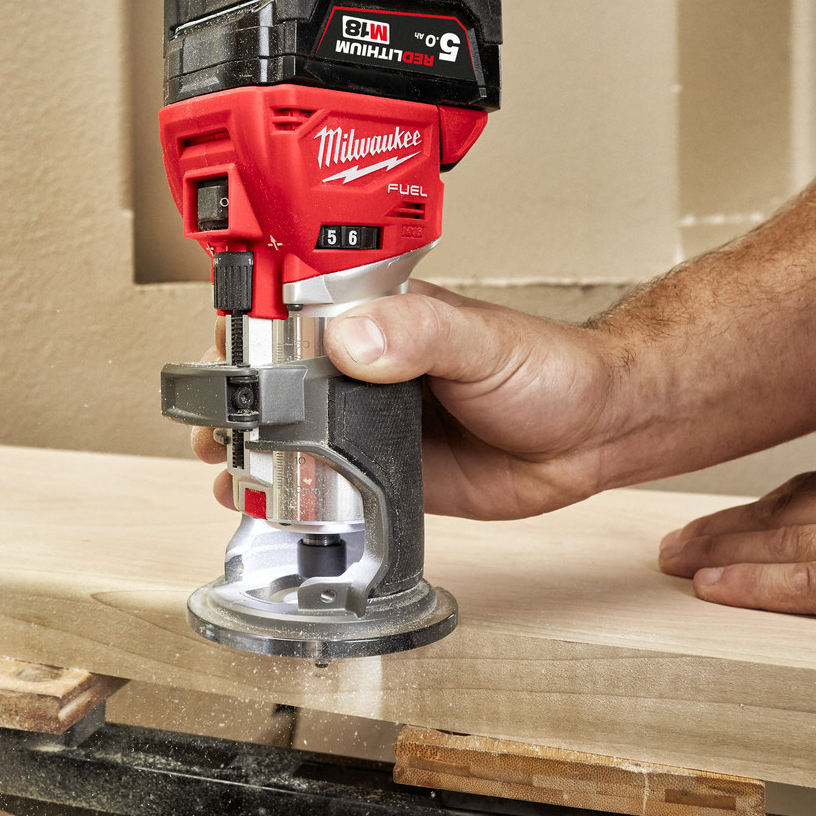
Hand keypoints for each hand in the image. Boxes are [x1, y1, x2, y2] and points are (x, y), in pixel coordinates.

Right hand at [192, 282, 628, 519]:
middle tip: (222, 424)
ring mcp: (372, 422)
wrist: (594, 434)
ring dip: (257, 449)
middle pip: (281, 379)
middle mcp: (365, 367)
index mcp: (378, 318)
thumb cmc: (549, 369)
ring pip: (296, 434)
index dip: (251, 330)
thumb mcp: (480, 341)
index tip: (226, 354)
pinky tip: (271, 502)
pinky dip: (295, 495)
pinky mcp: (386, 472)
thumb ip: (418, 333)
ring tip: (229, 464)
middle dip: (240, 400)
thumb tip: (354, 340)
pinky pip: (330, 484)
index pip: (295, 313)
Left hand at [658, 450, 815, 659]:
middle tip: (678, 541)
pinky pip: (814, 585)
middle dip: (727, 527)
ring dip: (722, 552)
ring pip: (785, 541)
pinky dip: (756, 587)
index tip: (732, 518)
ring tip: (676, 563)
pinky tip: (716, 591)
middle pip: (789, 510)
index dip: (766, 505)